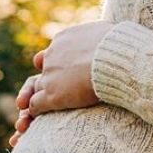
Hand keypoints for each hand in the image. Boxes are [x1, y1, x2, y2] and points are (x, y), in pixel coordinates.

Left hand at [8, 20, 116, 146]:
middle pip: (41, 69)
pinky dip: (35, 113)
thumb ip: (101, 37)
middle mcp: (52, 55)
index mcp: (65, 39)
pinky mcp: (51, 95)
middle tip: (38, 94)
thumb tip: (115, 38)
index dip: (56, 64)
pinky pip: (36, 105)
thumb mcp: (109, 31)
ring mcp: (50, 76)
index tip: (60, 70)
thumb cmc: (120, 46)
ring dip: (32, 102)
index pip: (54, 53)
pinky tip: (38, 121)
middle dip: (41, 82)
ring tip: (33, 115)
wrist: (115, 59)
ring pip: (35, 90)